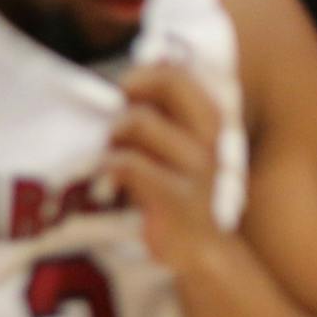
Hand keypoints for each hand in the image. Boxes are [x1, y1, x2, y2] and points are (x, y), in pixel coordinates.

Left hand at [106, 63, 222, 271]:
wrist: (196, 248)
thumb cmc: (171, 187)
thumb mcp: (170, 141)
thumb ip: (158, 108)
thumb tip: (136, 68)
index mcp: (208, 119)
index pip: (178, 71)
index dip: (143, 75)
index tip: (125, 97)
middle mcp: (209, 136)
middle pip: (169, 82)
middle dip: (132, 92)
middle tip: (117, 120)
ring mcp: (198, 167)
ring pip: (139, 122)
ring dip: (113, 136)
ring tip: (110, 157)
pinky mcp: (179, 198)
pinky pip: (129, 164)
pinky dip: (108, 167)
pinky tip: (107, 182)